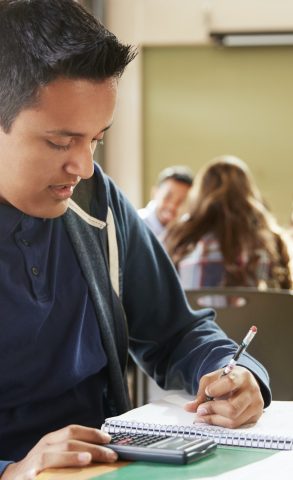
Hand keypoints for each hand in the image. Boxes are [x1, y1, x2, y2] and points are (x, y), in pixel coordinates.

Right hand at [1, 425, 116, 478]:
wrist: (13, 479)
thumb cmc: (40, 467)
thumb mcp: (55, 454)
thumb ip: (73, 452)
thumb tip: (99, 453)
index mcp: (53, 439)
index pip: (73, 430)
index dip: (91, 433)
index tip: (109, 439)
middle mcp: (45, 445)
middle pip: (70, 442)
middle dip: (92, 448)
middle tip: (111, 455)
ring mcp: (35, 459)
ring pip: (55, 455)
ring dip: (73, 457)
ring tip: (88, 459)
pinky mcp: (29, 473)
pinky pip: (43, 471)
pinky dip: (57, 470)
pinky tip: (68, 476)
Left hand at [184, 366, 263, 427]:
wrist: (244, 382)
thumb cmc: (228, 379)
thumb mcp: (213, 379)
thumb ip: (201, 392)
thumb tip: (189, 408)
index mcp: (242, 376)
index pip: (230, 383)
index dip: (216, 390)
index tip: (207, 392)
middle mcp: (252, 391)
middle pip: (232, 408)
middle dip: (212, 410)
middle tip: (200, 410)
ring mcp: (255, 406)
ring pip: (233, 421)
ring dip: (214, 420)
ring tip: (204, 415)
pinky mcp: (255, 417)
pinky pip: (236, 426)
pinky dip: (221, 424)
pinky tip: (213, 419)